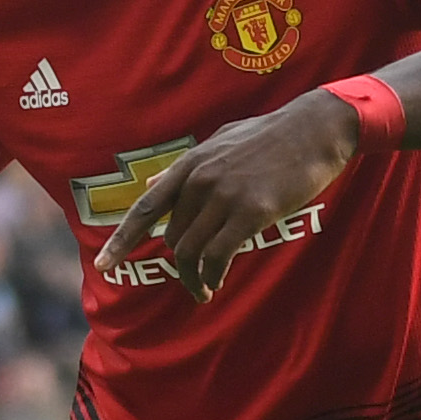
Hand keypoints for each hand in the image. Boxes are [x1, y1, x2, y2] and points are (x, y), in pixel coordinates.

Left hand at [94, 91, 359, 298]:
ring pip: (191, 251)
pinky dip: (212, 275)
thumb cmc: (272, 135)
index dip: (122, 241)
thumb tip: (152, 183)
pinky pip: (218, 255)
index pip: (145, 208)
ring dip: (194, 278)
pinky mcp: (251, 211)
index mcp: (191, 164)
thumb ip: (186, 166)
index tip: (105, 266)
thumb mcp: (221, 141)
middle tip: (193, 282)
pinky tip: (217, 283)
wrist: (315, 129)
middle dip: (179, 265)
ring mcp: (224, 195)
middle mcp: (200, 180)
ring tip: (204, 291)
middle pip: (173, 237)